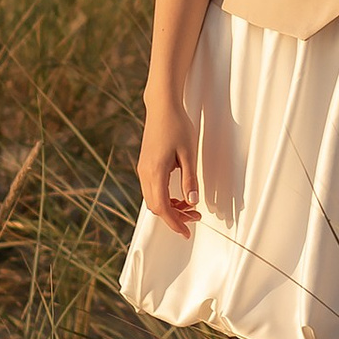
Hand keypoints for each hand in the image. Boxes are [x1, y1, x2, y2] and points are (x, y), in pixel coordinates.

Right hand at [136, 99, 200, 236]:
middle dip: (174, 217)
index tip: (187, 232)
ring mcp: (143, 169)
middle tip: (195, 218)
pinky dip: (164, 197)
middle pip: (156, 206)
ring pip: (153, 199)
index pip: (162, 207)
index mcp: (155, 172)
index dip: (175, 223)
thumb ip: (190, 179)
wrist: (162, 106)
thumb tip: (192, 201)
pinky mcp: (145, 165)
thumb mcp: (189, 153)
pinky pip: (152, 189)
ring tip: (190, 207)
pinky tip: (179, 195)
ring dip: (170, 207)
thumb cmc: (176, 125)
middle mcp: (145, 173)